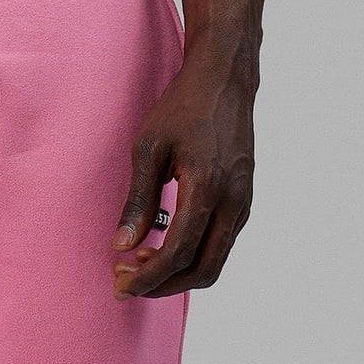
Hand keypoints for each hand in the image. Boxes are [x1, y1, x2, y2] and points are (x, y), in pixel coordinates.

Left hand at [112, 50, 255, 298]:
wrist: (226, 78)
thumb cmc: (184, 107)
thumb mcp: (149, 148)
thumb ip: (138, 200)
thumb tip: (122, 246)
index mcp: (208, 187)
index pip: (178, 253)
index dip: (148, 278)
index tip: (120, 284)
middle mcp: (233, 201)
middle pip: (202, 271)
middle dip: (162, 285)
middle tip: (127, 279)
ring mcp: (243, 202)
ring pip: (214, 263)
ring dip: (176, 274)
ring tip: (140, 263)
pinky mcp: (243, 201)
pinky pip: (219, 245)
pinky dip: (191, 257)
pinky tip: (162, 245)